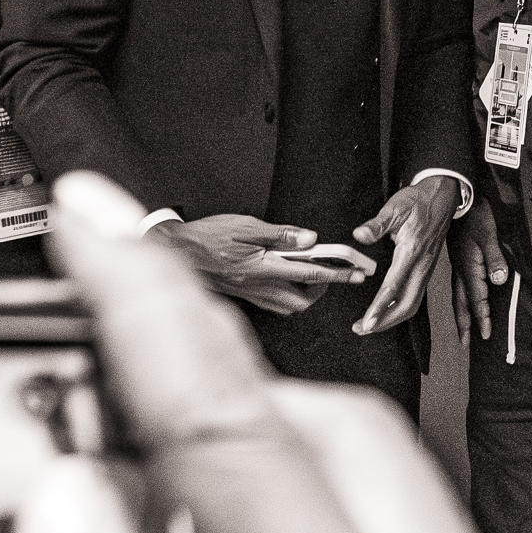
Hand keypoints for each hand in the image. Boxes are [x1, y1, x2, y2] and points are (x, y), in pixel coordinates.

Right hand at [149, 214, 361, 316]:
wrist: (174, 253)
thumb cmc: (207, 237)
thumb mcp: (245, 227)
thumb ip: (281, 235)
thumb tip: (310, 240)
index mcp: (263, 269)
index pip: (310, 274)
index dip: (337, 274)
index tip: (357, 273)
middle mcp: (260, 287)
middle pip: (303, 300)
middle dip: (321, 289)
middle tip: (328, 270)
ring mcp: (251, 295)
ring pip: (289, 305)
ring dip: (305, 293)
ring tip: (308, 274)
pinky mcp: (244, 296)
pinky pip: (274, 304)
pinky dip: (288, 296)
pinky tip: (285, 279)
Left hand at [349, 178, 458, 338]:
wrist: (443, 197)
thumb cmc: (418, 201)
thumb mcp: (395, 207)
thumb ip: (377, 224)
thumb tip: (360, 235)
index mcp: (412, 252)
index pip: (394, 287)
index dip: (380, 308)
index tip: (367, 322)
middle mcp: (421, 266)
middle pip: (407, 306)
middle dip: (384, 322)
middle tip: (362, 328)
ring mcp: (426, 271)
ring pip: (412, 305)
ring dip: (391, 319)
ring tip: (370, 325)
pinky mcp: (426, 271)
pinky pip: (414, 298)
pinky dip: (399, 310)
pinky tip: (385, 312)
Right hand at [451, 205, 508, 344]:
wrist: (458, 199)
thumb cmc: (476, 215)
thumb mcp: (489, 235)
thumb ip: (495, 258)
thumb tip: (499, 281)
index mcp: (469, 268)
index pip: (476, 299)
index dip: (481, 318)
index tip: (485, 336)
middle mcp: (461, 271)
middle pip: (462, 304)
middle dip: (464, 324)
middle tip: (465, 344)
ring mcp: (458, 266)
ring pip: (458, 297)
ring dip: (461, 314)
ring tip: (463, 329)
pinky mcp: (459, 260)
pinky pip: (459, 287)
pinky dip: (461, 300)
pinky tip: (464, 301)